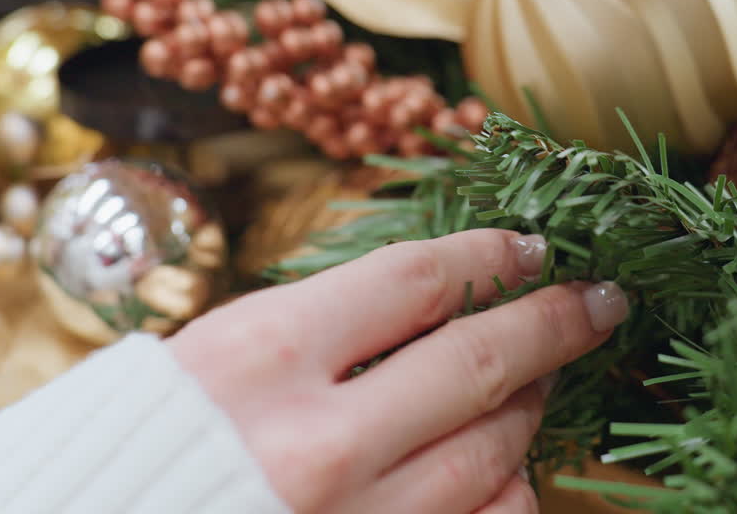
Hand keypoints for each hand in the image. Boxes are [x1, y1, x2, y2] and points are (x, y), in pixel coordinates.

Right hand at [169, 229, 628, 513]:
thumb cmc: (138, 446)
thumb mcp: (211, 357)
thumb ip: (318, 328)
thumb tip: (432, 295)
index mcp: (261, 357)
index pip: (415, 278)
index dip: (490, 253)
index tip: (530, 246)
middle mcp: (315, 442)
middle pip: (476, 360)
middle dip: (553, 321)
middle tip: (598, 299)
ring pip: (492, 453)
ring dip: (530, 407)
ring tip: (540, 380)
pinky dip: (504, 493)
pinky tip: (501, 470)